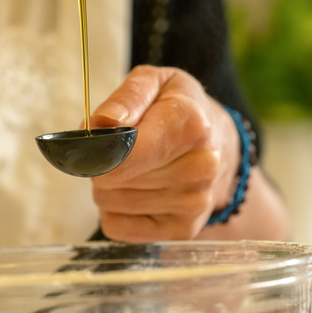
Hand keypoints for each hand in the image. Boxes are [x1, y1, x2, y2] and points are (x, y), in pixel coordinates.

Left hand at [89, 65, 239, 242]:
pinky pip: (115, 226)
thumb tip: (102, 123)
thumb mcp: (155, 82)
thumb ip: (126, 97)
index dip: (97, 149)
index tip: (91, 142)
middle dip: (104, 162)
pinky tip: (136, 191)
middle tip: (121, 148)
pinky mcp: (183, 230)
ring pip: (109, 202)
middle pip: (111, 178)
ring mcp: (194, 203)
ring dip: (109, 185)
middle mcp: (199, 167)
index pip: (126, 152)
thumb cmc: (178, 108)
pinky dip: (114, 210)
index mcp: (191, 125)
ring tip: (133, 167)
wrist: (219, 143)